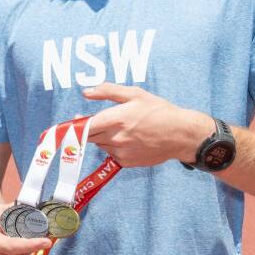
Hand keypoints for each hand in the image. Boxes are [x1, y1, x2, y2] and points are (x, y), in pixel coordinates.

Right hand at [0, 202, 51, 254]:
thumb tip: (33, 209)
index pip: (11, 246)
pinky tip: (26, 243)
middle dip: (33, 245)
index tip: (46, 241)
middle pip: (17, 254)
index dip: (30, 244)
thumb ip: (13, 210)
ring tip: (35, 237)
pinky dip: (24, 252)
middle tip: (47, 234)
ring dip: (29, 249)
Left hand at [83, 83, 212, 166]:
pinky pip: (111, 153)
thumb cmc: (159, 111)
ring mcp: (120, 152)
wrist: (180, 134)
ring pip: (100, 145)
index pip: (84, 126)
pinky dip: (113, 146)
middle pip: (89, 137)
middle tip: (95, 121)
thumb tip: (86, 92)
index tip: (73, 120)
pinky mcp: (126, 162)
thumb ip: (107, 91)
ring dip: (101, 137)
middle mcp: (115, 138)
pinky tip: (127, 138)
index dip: (75, 124)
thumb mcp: (135, 94)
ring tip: (119, 128)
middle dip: (87, 129)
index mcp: (115, 119)